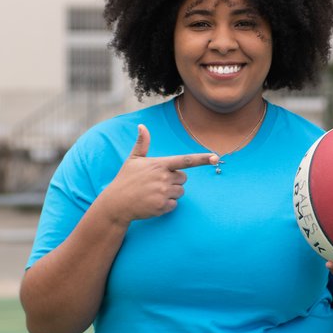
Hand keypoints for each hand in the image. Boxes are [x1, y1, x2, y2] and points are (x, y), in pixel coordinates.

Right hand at [97, 125, 217, 224]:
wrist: (116, 203)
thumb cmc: (125, 179)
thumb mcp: (133, 160)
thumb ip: (142, 144)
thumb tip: (142, 126)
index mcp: (159, 164)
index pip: (185, 160)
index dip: (202, 159)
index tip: (215, 157)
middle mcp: (163, 178)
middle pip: (184, 179)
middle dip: (174, 180)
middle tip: (157, 183)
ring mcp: (163, 193)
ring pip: (180, 192)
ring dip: (171, 193)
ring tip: (154, 192)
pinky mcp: (162, 206)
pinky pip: (174, 204)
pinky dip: (167, 205)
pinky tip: (153, 202)